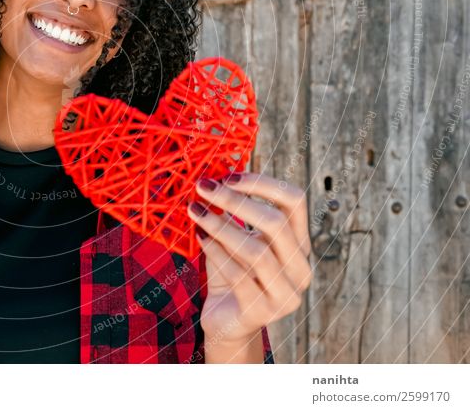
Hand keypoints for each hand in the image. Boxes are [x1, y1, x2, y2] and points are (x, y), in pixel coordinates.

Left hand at [187, 172, 311, 348]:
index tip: (227, 175)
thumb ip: (232, 213)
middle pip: (276, 223)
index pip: (295, 201)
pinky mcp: (263, 312)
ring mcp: (286, 294)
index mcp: (300, 244)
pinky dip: (215, 252)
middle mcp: (301, 269)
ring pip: (257, 251)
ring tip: (195, 211)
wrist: (226, 321)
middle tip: (203, 187)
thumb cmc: (231, 273)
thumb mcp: (235, 238)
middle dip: (235, 201)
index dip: (262, 183)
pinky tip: (198, 237)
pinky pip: (238, 276)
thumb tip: (214, 175)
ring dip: (221, 226)